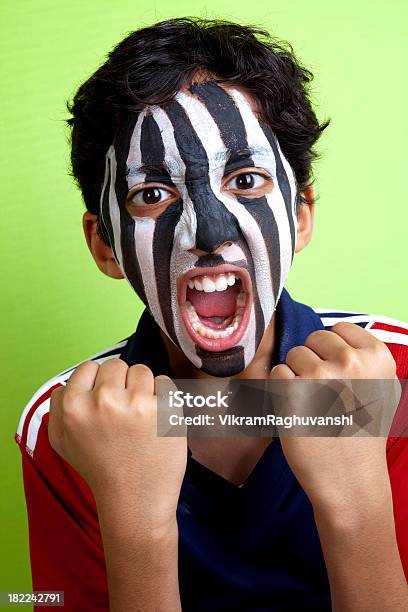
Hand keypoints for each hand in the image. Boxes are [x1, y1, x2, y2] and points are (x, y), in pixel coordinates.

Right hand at [48, 360, 186, 529]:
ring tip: (140, 418)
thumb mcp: (62, 442)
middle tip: (123, 413)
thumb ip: (57, 407)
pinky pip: (165, 382)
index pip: (88, 367)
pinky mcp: (165, 409)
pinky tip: (156, 419)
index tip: (104, 401)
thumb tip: (66, 383)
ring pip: (142, 371)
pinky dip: (164, 396)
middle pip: (116, 365)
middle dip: (121, 384)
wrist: (135, 502)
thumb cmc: (101, 470)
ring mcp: (136, 403)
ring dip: (143, 389)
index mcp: (74, 406)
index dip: (97, 382)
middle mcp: (103, 400)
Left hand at [269, 322, 397, 512]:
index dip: (332, 351)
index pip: (340, 329)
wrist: (351, 480)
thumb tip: (336, 335)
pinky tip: (299, 411)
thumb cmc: (362, 435)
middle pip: (314, 339)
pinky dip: (281, 391)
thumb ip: (363, 359)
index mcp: (377, 356)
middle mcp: (351, 361)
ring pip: (293, 355)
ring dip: (296, 376)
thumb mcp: (380, 389)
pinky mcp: (294, 392)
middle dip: (313, 360)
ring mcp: (321, 375)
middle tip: (324, 394)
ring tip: (313, 404)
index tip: (338, 375)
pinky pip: (277, 374)